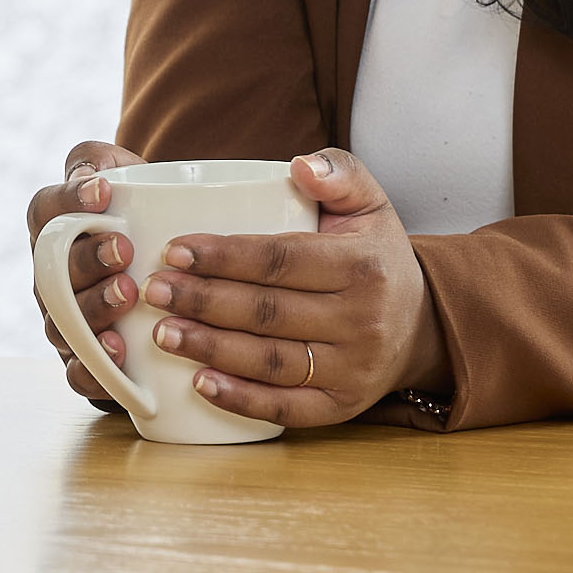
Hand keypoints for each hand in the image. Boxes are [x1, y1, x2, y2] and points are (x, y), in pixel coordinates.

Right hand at [25, 140, 145, 408]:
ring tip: (127, 296)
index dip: (68, 201)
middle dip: (86, 261)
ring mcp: (64, 322)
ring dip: (93, 310)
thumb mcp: (129, 179)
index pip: (46, 210)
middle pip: (53, 272)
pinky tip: (118, 353)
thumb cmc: (145, 219)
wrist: (169, 271)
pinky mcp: (85, 363)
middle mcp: (50, 278)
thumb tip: (90, 177)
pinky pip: (77, 372)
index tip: (102, 192)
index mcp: (54, 229)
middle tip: (123, 249)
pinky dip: (93, 367)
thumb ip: (102, 162)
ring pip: (64, 323)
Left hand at [144, 148, 444, 428]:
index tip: (174, 250)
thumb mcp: (371, 205)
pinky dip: (241, 399)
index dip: (224, 256)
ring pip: (271, 361)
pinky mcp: (342, 406)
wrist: (420, 326)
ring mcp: (352, 369)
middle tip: (152, 290)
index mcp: (362, 266)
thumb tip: (298, 164)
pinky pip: (287, 408)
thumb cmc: (375, 258)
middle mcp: (362, 320)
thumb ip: (340, 172)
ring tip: (163, 332)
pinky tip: (200, 384)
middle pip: (268, 311)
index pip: (281, 259)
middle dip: (202, 301)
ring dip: (211, 348)